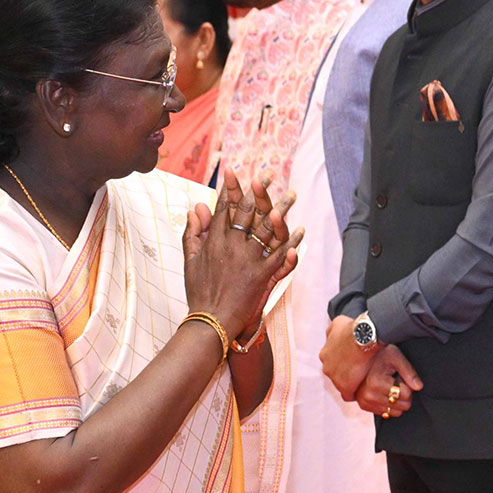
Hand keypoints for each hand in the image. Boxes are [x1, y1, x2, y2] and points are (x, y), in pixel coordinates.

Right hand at [184, 167, 301, 336]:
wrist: (210, 320)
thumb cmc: (199, 292)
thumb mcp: (190, 260)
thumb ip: (193, 233)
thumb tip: (195, 208)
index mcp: (214, 240)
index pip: (223, 208)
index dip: (230, 188)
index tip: (235, 171)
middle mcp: (231, 245)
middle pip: (247, 211)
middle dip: (258, 190)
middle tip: (268, 174)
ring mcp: (247, 259)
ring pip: (267, 228)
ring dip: (281, 209)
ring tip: (291, 194)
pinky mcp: (262, 274)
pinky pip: (280, 254)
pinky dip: (292, 242)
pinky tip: (301, 230)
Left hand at [321, 315, 374, 399]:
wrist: (364, 338)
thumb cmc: (353, 328)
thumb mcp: (337, 323)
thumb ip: (332, 331)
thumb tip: (331, 335)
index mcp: (325, 355)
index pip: (333, 364)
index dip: (344, 364)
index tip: (354, 362)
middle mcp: (327, 368)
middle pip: (337, 375)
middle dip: (347, 374)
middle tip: (362, 371)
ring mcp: (335, 378)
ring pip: (343, 385)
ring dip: (353, 382)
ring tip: (366, 379)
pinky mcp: (346, 387)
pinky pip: (350, 395)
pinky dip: (357, 391)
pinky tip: (366, 387)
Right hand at [355, 345, 424, 417]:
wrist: (360, 355)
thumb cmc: (380, 354)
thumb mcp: (397, 358)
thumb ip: (410, 373)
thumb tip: (419, 387)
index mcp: (376, 383)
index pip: (407, 394)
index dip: (407, 384)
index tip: (399, 376)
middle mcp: (369, 395)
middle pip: (403, 405)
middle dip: (403, 393)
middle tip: (394, 381)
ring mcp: (365, 402)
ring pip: (396, 412)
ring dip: (396, 400)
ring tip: (388, 386)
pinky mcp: (364, 406)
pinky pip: (386, 414)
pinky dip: (389, 404)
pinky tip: (383, 391)